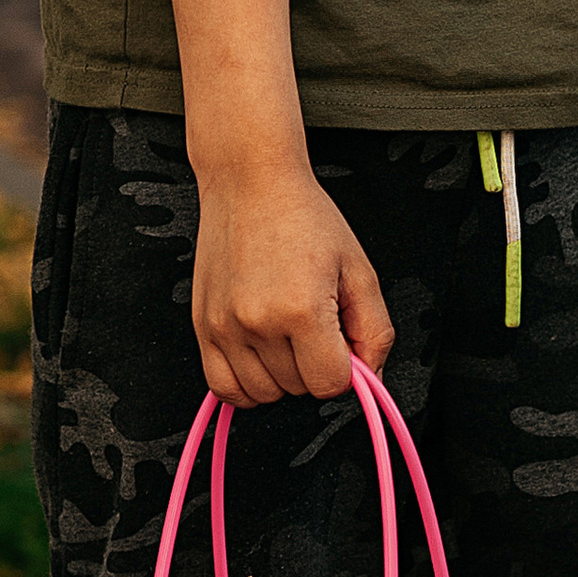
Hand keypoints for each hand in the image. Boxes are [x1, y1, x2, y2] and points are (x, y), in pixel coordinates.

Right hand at [190, 147, 394, 408]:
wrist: (250, 183)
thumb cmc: (303, 217)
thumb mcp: (359, 270)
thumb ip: (375, 332)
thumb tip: (372, 379)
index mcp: (302, 309)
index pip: (330, 384)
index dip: (345, 368)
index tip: (341, 342)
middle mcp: (258, 322)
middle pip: (298, 389)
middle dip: (314, 365)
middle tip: (315, 325)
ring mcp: (225, 327)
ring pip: (263, 394)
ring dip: (281, 375)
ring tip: (286, 334)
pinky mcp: (202, 326)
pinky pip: (223, 387)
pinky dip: (246, 384)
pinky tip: (261, 357)